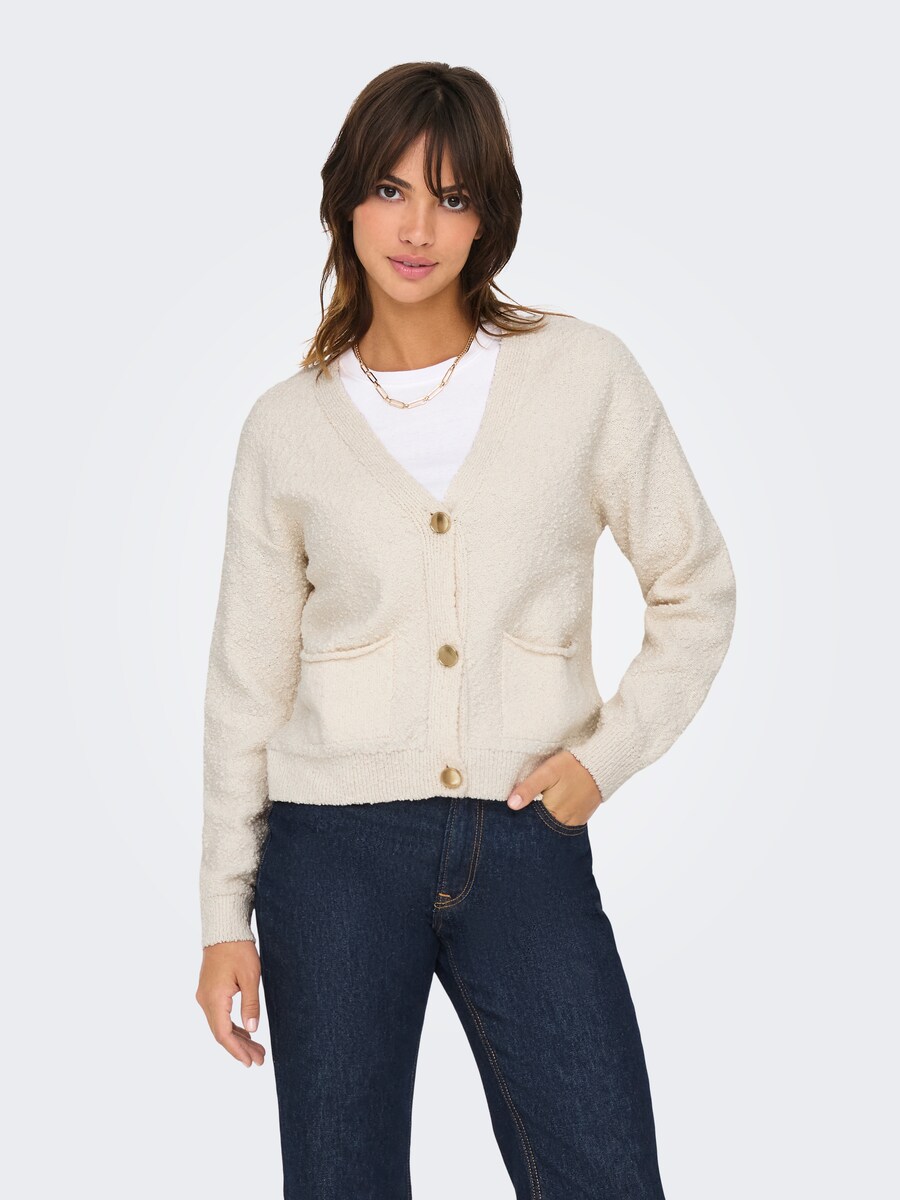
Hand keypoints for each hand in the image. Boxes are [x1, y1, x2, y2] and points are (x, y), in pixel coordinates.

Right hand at [196, 939, 266, 1067]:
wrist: (224, 929)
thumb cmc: (238, 950)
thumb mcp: (250, 977)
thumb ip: (250, 1004)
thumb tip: (253, 1030)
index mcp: (214, 999)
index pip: (223, 1034)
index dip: (237, 1051)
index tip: (251, 1062)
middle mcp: (205, 1001)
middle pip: (221, 1033)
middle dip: (240, 1048)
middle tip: (260, 1059)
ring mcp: (205, 996)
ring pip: (220, 1025)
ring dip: (238, 1038)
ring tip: (257, 1050)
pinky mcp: (209, 991)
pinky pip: (220, 1015)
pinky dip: (232, 1026)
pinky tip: (246, 1032)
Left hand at [506, 750, 603, 824]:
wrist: (600, 764)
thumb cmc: (571, 766)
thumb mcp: (547, 772)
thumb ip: (529, 788)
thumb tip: (511, 805)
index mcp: (552, 813)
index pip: (530, 823)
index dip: (521, 817)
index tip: (513, 811)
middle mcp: (564, 823)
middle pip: (541, 826)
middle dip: (532, 820)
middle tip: (526, 808)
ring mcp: (574, 822)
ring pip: (552, 826)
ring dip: (545, 819)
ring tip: (540, 805)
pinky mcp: (581, 818)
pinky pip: (564, 823)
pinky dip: (556, 818)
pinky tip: (553, 807)